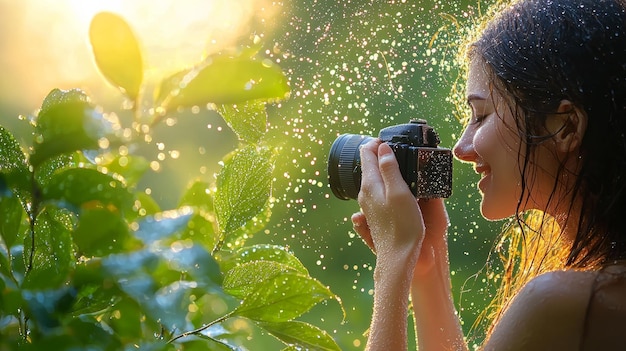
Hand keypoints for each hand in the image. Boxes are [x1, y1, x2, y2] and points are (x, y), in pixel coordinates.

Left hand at [353, 139, 423, 259]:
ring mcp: (368, 204)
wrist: (398, 257)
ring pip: (373, 178)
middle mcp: (364, 193)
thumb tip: (382, 147)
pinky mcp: (375, 214)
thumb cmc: (402, 225)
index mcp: (369, 184)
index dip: (378, 142)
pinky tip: (399, 186)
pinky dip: (387, 182)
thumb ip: (390, 168)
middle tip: (399, 148)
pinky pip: (379, 191)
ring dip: (385, 169)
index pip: (366, 152)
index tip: (392, 139)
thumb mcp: (400, 192)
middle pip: (368, 165)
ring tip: (402, 165)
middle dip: (381, 153)